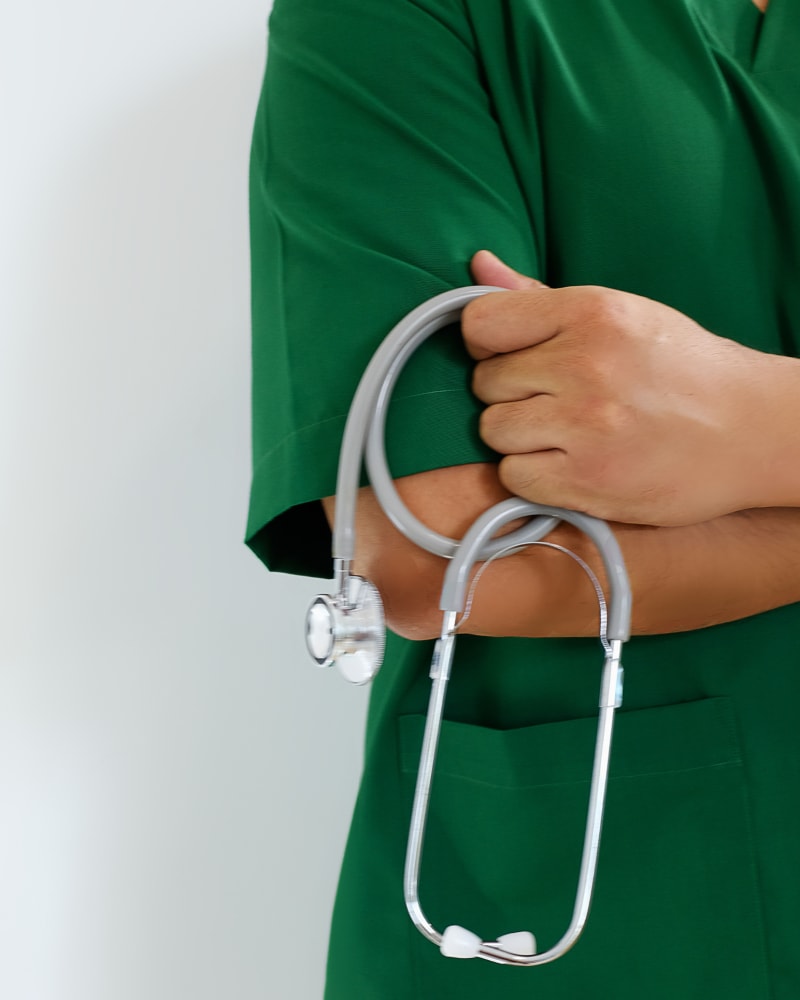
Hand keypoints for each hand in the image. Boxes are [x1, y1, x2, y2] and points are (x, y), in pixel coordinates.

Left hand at [464, 251, 776, 525]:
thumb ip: (539, 296)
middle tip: (558, 399)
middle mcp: (585, 365)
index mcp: (592, 312)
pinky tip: (570, 463)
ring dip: (520, 437)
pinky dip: (533, 475)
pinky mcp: (587, 480)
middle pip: (486, 382)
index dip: (486, 343)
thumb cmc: (680, 369)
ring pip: (494, 431)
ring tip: (567, 432)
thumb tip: (478, 266)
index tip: (509, 356)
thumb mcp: (620, 314)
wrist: (749, 431)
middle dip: (512, 393)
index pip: (483, 322)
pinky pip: (514, 476)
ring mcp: (585, 426)